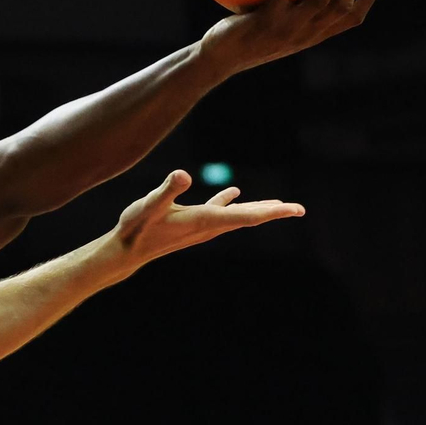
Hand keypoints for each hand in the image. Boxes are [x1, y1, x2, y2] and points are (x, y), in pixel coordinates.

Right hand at [113, 170, 301, 264]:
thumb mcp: (149, 204)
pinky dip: (231, 203)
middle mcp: (208, 226)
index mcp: (204, 219)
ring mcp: (201, 226)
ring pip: (237, 216)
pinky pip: (219, 211)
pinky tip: (235, 192)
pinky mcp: (192, 223)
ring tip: (279, 205)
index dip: (273, 212)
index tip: (295, 210)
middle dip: (274, 212)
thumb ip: (167, 189)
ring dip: (258, 209)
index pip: (247, 216)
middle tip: (299, 209)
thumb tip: (183, 174)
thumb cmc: (136, 227)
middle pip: (248, 218)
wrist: (126, 251)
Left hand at [199, 0, 383, 75]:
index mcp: (312, 35)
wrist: (219, 59)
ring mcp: (285, 30)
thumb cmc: (245, 37)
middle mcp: (304, 35)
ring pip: (319, 1)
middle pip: (341, 7)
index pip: (350, 20)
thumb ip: (292, 5)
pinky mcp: (264, 24)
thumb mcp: (275, 24)